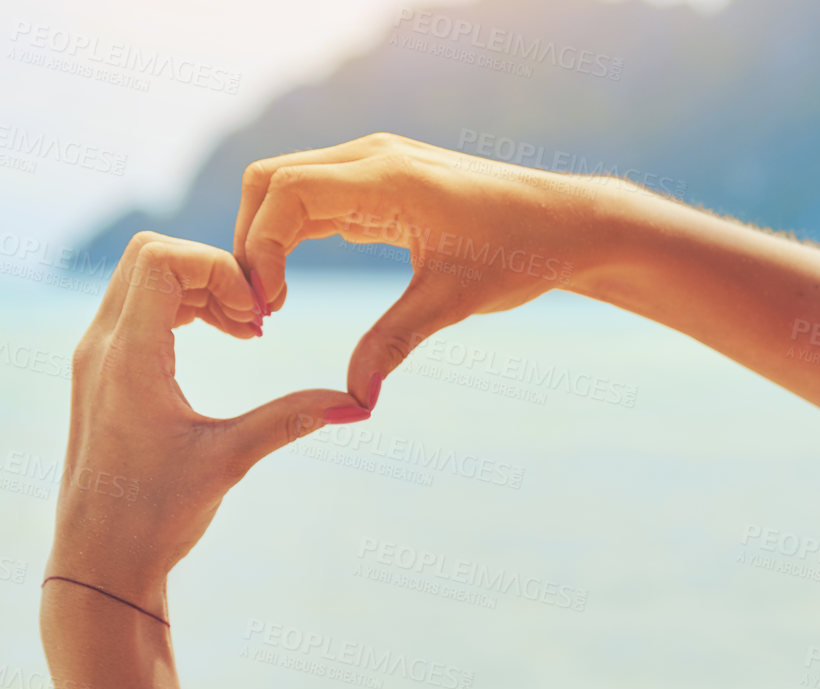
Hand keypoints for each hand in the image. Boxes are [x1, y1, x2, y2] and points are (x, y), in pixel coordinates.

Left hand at [45, 232, 368, 618]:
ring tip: (247, 334)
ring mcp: (98, 356)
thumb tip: (356, 402)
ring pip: (144, 278)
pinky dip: (185, 309)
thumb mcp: (231, 459)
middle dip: (214, 272)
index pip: (162, 259)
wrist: (101, 559)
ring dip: (201, 290)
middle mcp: (102, 345)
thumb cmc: (155, 515)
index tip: (258, 320)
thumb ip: (290, 419)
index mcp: (128, 356)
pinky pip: (139, 308)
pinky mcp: (105, 371)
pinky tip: (224, 345)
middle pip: (150, 254)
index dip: (220, 270)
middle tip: (256, 322)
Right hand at [234, 132, 620, 407]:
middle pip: (270, 182)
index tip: (268, 308)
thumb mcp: (452, 303)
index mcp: (387, 177)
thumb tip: (356, 399)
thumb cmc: (520, 254)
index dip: (259, 249)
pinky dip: (293, 234)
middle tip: (257, 310)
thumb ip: (394, 344)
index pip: (284, 193)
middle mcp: (373, 156)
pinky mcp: (383, 180)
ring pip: (288, 187)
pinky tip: (293, 284)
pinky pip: (317, 196)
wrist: (569, 225)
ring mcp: (376, 163)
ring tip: (272, 303)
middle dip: (250, 243)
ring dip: (268, 239)